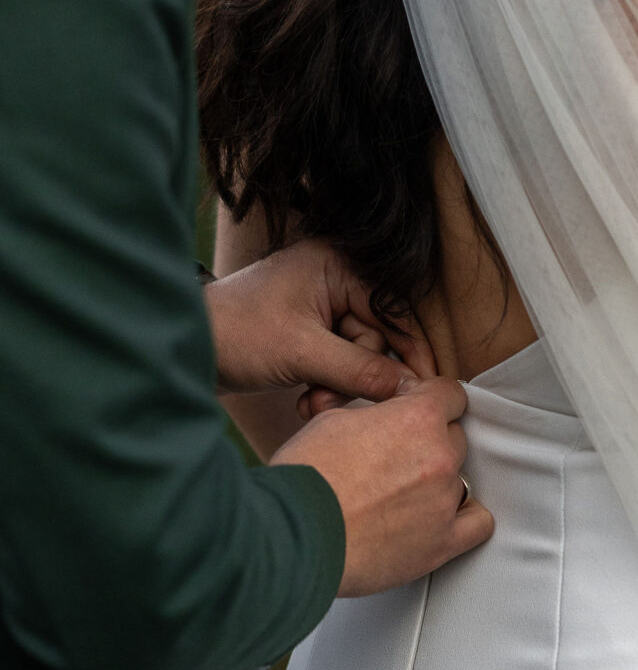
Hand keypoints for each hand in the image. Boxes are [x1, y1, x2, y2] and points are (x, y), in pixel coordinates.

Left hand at [203, 239, 435, 400]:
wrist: (180, 347)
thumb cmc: (233, 333)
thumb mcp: (302, 353)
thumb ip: (359, 370)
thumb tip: (407, 389)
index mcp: (336, 266)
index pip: (393, 311)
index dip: (410, 352)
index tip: (424, 386)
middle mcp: (332, 281)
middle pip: (376, 340)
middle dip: (355, 377)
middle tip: (328, 400)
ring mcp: (319, 309)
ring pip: (357, 358)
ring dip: (338, 387)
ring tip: (310, 403)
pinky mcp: (307, 334)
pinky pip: (337, 365)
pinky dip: (326, 386)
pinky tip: (305, 399)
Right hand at [270, 377, 493, 595]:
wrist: (291, 534)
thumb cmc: (304, 478)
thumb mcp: (332, 420)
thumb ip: (374, 414)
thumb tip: (384, 415)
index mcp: (416, 419)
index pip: (451, 394)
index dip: (431, 400)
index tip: (418, 409)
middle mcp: (439, 456)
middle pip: (455, 438)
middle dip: (430, 442)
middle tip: (396, 457)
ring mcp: (444, 502)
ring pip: (460, 479)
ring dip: (437, 481)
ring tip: (401, 494)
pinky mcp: (441, 544)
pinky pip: (478, 524)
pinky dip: (463, 519)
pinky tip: (438, 517)